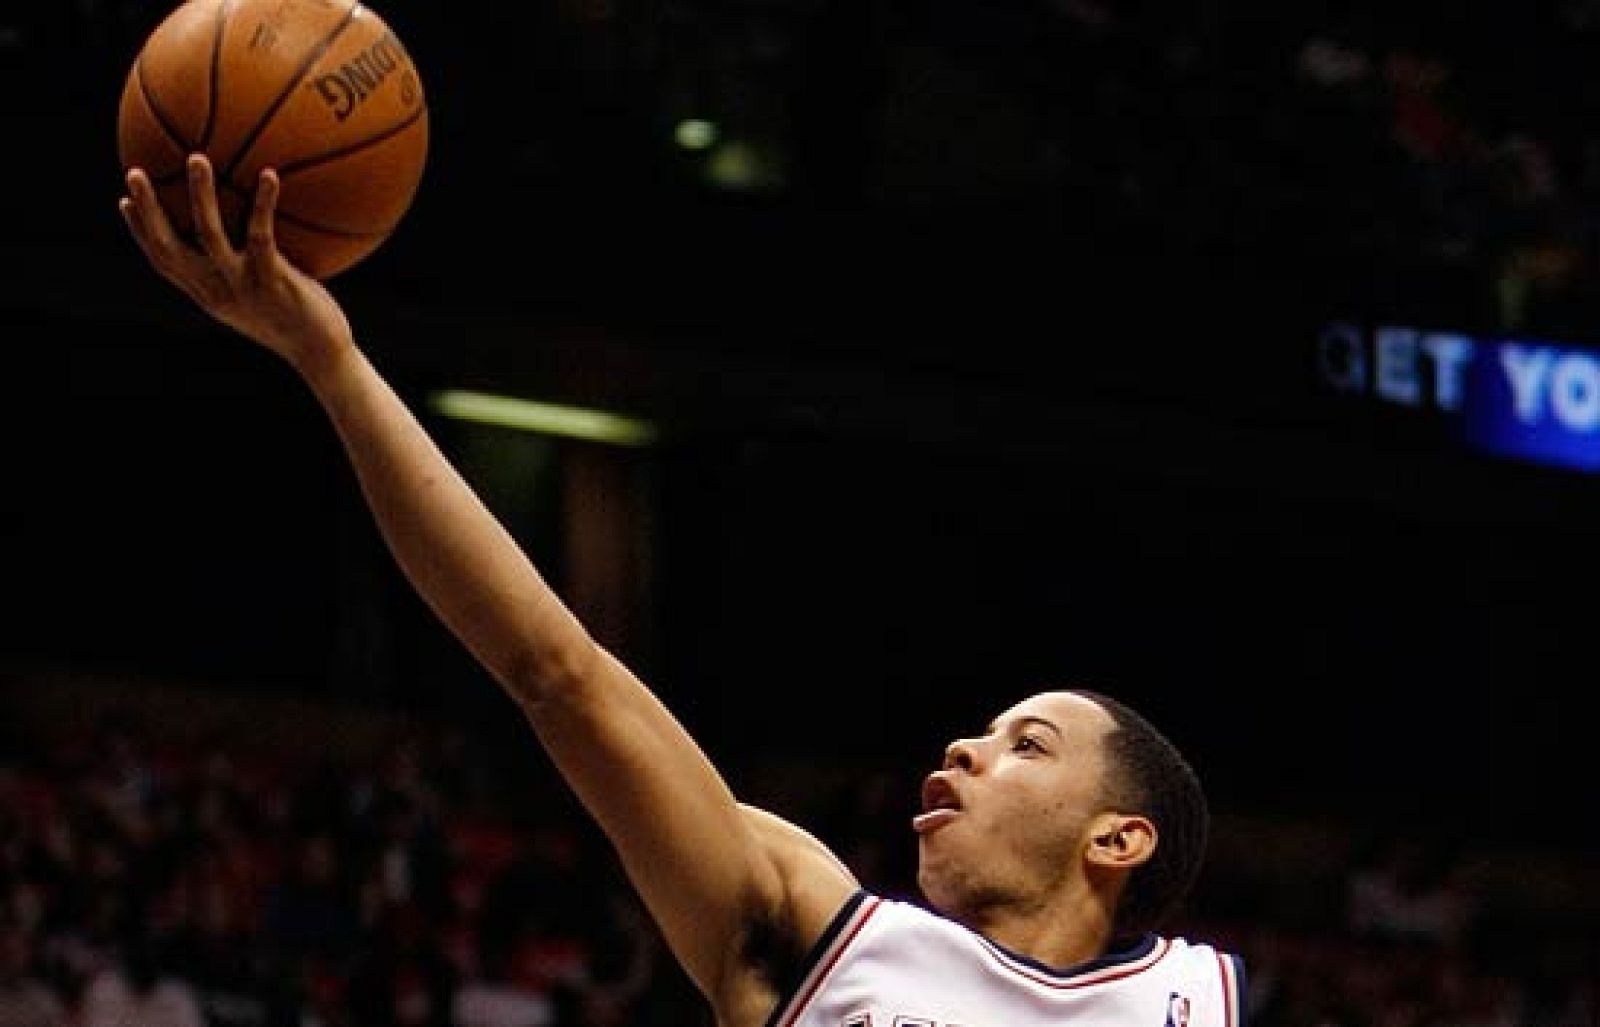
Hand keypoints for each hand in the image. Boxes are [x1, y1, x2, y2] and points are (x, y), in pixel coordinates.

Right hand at [118, 153, 354, 373]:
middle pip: (168, 247)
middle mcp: (216, 292)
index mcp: (208, 295)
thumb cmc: (298, 322)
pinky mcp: (271, 281)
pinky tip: (270, 175)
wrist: (321, 354)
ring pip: (209, 235)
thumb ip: (245, 270)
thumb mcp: (262, 298)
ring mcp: (242, 287)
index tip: (123, 201)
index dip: (140, 233)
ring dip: (200, 195)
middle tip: (134, 172)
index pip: (163, 262)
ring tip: (197, 158)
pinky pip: (261, 235)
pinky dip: (263, 203)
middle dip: (147, 210)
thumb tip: (251, 236)